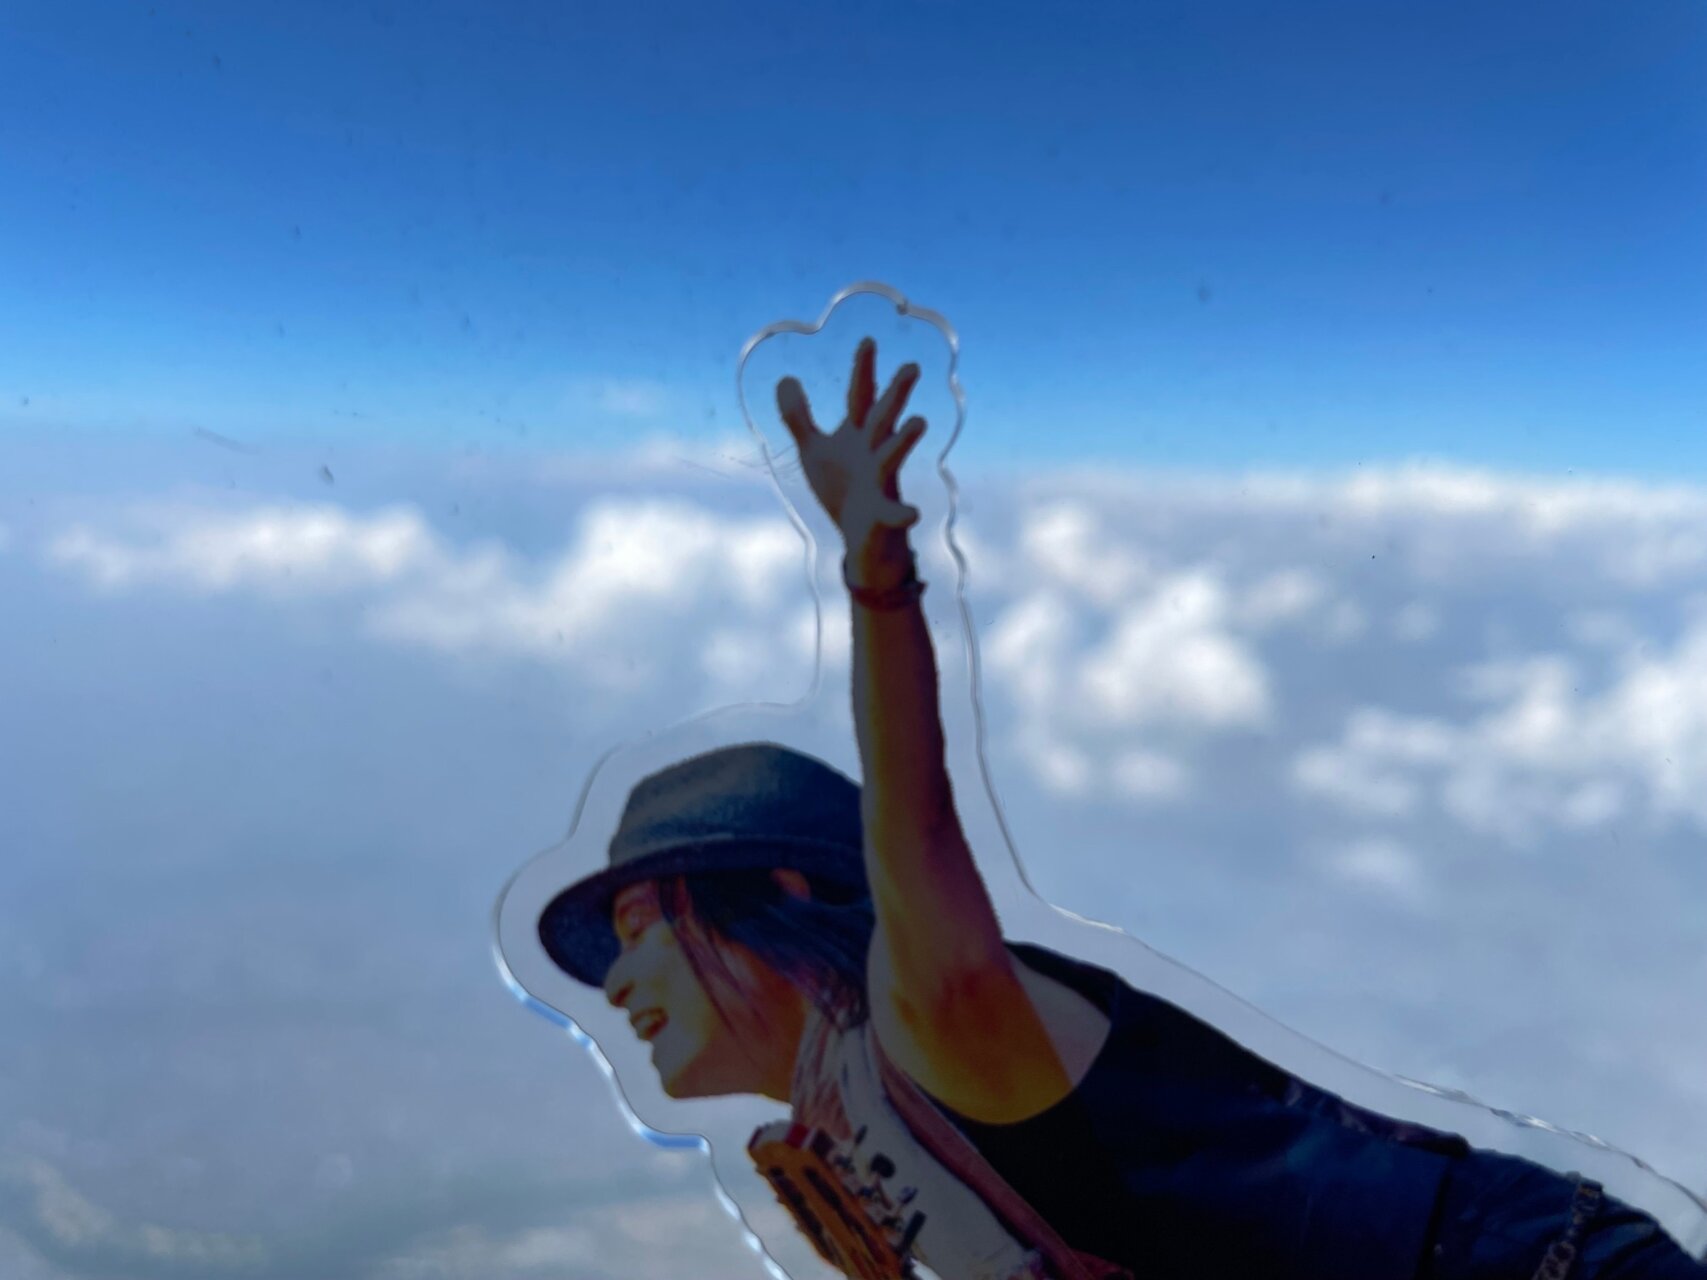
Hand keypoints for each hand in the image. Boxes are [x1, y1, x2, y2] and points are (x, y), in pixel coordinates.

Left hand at [775, 338, 928, 565]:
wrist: (862, 535)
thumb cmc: (842, 486)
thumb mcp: (815, 449)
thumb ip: (798, 416)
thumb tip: (785, 377)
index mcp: (857, 434)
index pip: (859, 396)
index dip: (863, 370)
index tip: (868, 340)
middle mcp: (873, 451)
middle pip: (883, 418)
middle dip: (895, 393)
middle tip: (912, 366)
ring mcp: (881, 481)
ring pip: (893, 456)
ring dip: (904, 440)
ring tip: (919, 421)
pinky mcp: (882, 512)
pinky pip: (894, 513)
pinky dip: (902, 514)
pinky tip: (912, 514)